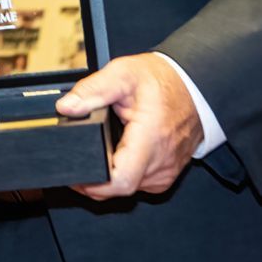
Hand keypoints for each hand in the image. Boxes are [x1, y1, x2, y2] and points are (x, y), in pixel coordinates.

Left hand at [57, 53, 202, 199]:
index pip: (120, 181)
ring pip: (129, 188)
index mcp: (150, 138)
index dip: (92, 184)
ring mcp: (166, 171)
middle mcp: (162, 161)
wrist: (195, 86)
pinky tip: (116, 157)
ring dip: (108, 178)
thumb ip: (92, 90)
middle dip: (93, 180)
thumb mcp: (123, 73)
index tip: (75, 174)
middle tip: (77, 162)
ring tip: (98, 153)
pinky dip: (123, 175)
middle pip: (119, 188)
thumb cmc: (163, 81)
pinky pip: (139, 184)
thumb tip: (67, 107)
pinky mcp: (167, 174)